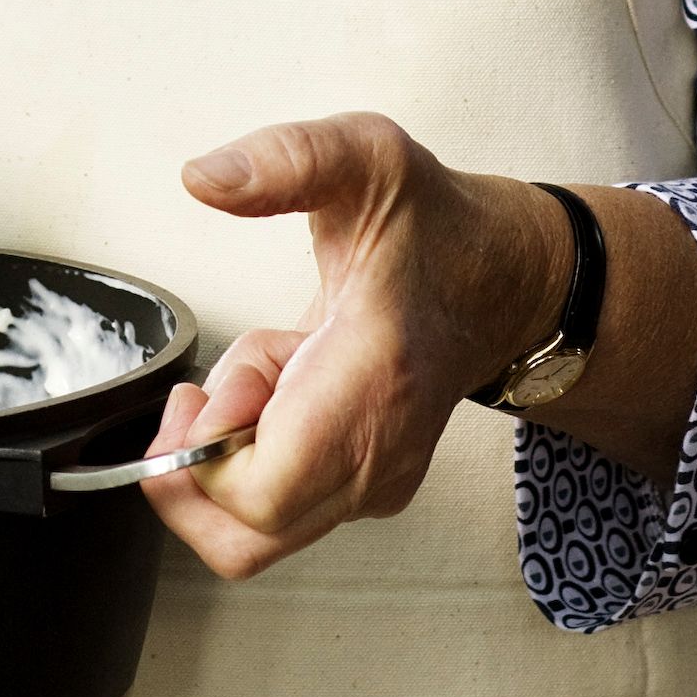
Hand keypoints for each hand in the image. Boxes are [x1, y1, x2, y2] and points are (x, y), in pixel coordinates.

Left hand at [141, 113, 571, 582]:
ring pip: (252, 530)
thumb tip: (204, 178)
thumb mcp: (364, 161)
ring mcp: (371, 486)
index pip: (260, 492)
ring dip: (225, 454)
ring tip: (261, 376)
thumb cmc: (435, 231)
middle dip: (196, 463)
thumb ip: (286, 159)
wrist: (500, 281)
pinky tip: (283, 389)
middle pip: (242, 536)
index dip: (201, 453)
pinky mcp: (359, 493)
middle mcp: (376, 458)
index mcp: (372, 385)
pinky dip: (252, 454)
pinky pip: (274, 510)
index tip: (201, 390)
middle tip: (206, 394)